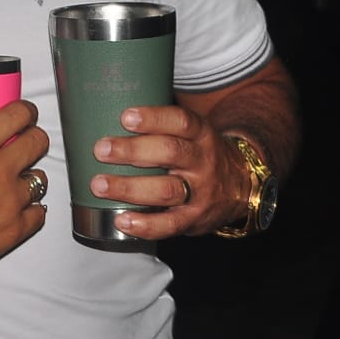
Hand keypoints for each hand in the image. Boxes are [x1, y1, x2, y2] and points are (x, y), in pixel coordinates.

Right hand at [0, 100, 48, 283]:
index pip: (17, 116)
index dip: (25, 110)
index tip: (24, 113)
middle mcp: (0, 170)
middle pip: (37, 142)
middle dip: (34, 137)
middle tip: (26, 141)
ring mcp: (11, 200)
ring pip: (40, 179)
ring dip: (32, 176)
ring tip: (20, 179)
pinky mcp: (14, 229)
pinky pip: (38, 213)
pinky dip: (32, 209)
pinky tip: (23, 207)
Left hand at [90, 105, 248, 239]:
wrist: (239, 188)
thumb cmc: (197, 154)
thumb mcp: (191, 133)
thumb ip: (161, 126)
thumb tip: (105, 114)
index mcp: (200, 134)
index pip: (181, 121)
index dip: (153, 118)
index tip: (126, 117)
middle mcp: (202, 161)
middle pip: (170, 152)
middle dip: (132, 151)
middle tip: (101, 149)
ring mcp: (200, 192)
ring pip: (166, 190)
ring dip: (129, 188)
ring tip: (100, 185)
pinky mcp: (194, 219)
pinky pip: (170, 224)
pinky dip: (144, 225)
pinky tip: (121, 219)